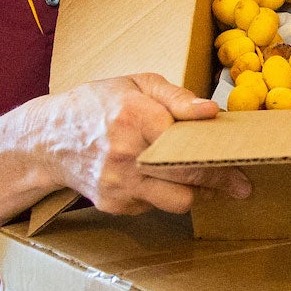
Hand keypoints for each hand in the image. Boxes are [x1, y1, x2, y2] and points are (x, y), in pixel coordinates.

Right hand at [41, 74, 249, 215]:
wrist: (48, 140)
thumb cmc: (98, 105)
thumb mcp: (137, 84)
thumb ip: (177, 97)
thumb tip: (211, 111)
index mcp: (134, 118)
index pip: (187, 144)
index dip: (218, 156)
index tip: (242, 161)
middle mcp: (126, 155)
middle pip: (186, 178)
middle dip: (220, 183)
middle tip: (241, 185)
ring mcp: (118, 185)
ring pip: (176, 201)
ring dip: (197, 193)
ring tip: (210, 183)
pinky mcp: (114, 205)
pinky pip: (154, 206)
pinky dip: (165, 194)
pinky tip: (162, 179)